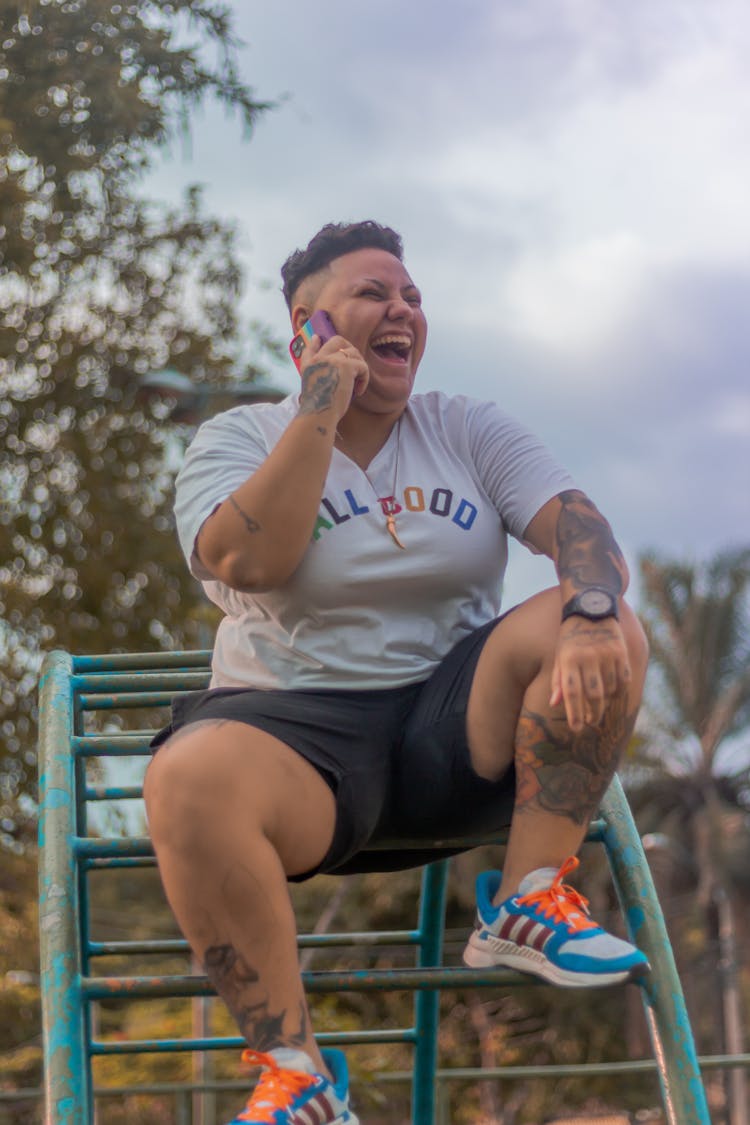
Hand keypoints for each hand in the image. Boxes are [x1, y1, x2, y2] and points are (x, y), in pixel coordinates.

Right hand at [298, 334, 368, 422]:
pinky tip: (359, 391)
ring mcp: (333, 359)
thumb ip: (317, 375)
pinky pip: (363, 366)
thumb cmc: (318, 407)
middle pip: (337, 340)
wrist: (319, 414)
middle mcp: (319, 358)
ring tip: (358, 382)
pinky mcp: (346, 366)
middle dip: (349, 348)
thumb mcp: (311, 388)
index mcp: (309, 364)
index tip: (317, 338)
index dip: (316, 342)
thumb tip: (325, 364)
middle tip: (355, 363)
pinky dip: (364, 379)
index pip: (311, 346)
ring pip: (353, 352)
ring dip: (359, 366)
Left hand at [549, 616, 631, 731]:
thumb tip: (555, 704)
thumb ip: (558, 680)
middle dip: (592, 714)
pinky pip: (623, 680)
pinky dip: (619, 691)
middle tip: (590, 722)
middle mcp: (588, 657)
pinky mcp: (621, 652)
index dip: (574, 714)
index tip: (576, 729)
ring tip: (599, 707)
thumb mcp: (559, 655)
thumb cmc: (570, 636)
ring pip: (610, 690)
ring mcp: (607, 654)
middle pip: (594, 695)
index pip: (572, 692)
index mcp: (569, 659)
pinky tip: (612, 693)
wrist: (591, 606)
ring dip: (605, 703)